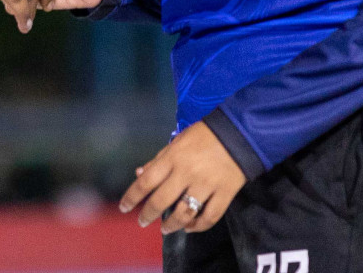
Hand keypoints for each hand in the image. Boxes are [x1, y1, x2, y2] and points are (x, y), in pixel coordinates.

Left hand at [119, 122, 247, 234]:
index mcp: (172, 158)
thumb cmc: (203, 136)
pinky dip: (198, 226)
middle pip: (161, 201)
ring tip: (165, 229)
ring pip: (184, 213)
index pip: (146, 181)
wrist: (238, 133)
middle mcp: (186, 173)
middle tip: (142, 222)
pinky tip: (190, 227)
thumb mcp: (177, 141)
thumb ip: (158, 160)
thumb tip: (139, 173)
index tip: (124, 207)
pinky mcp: (224, 194)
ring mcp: (206, 185)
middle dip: (148, 215)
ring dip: (172, 225)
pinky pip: (210, 217)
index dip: (132, 197)